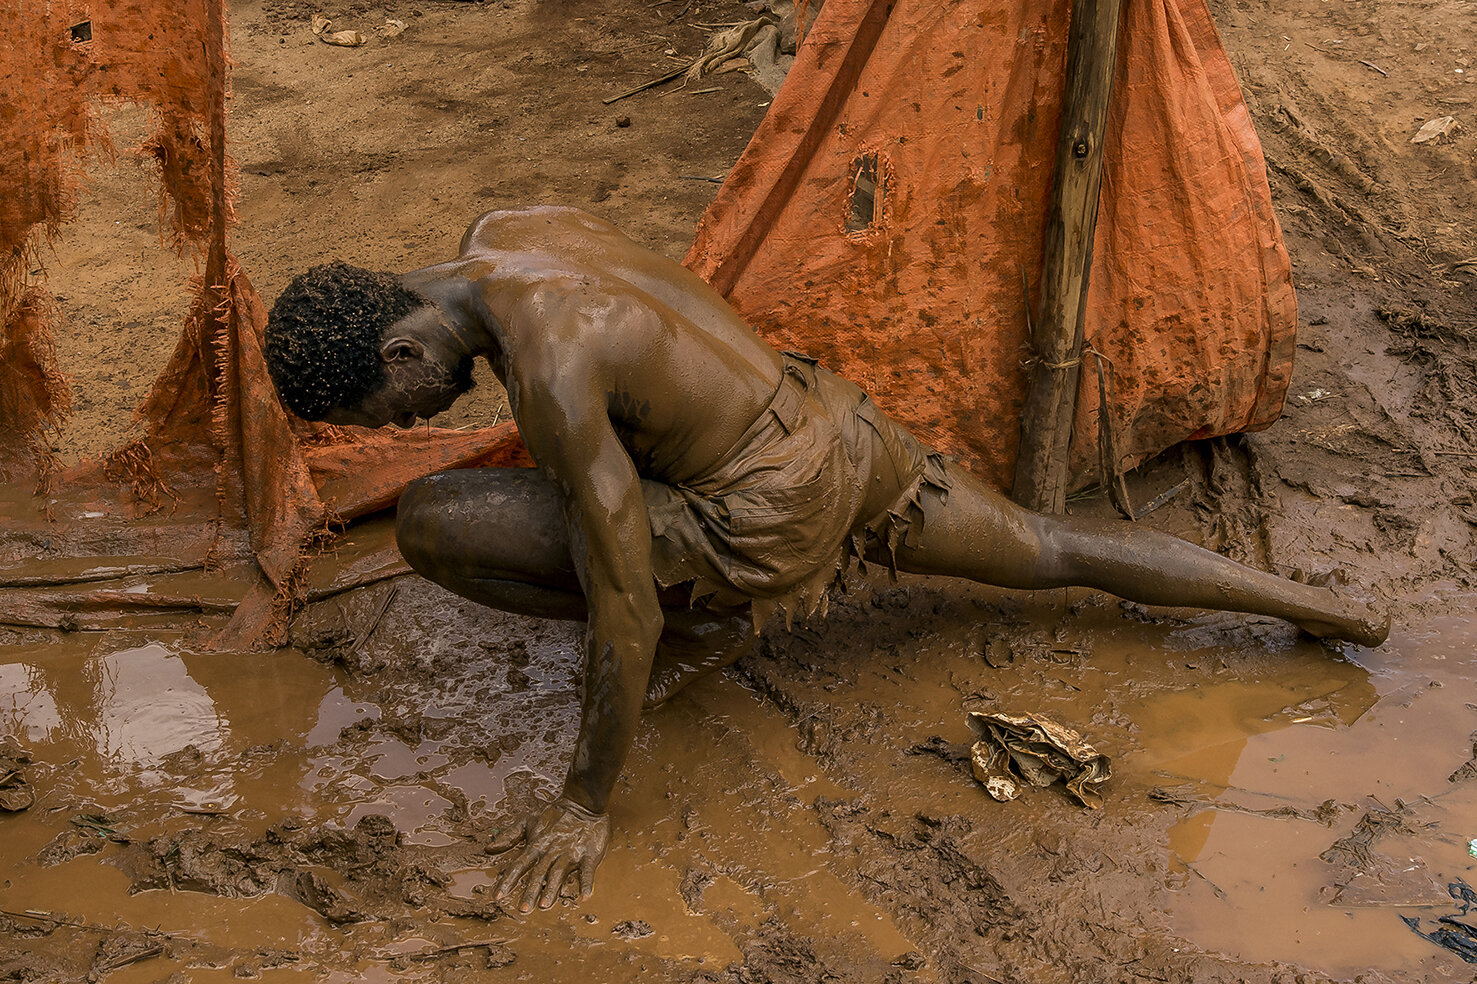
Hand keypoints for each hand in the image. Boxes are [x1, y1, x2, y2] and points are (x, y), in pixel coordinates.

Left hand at [488, 797, 609, 911]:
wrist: (583, 803)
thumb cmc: (555, 813)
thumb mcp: (528, 821)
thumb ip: (509, 836)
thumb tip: (488, 848)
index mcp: (537, 845)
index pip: (519, 865)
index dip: (508, 880)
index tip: (498, 896)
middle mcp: (552, 851)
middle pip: (539, 873)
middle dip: (531, 891)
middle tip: (523, 909)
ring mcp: (570, 853)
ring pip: (559, 873)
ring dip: (552, 889)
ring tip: (544, 904)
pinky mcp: (588, 854)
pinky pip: (587, 870)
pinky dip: (587, 883)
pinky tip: (584, 897)